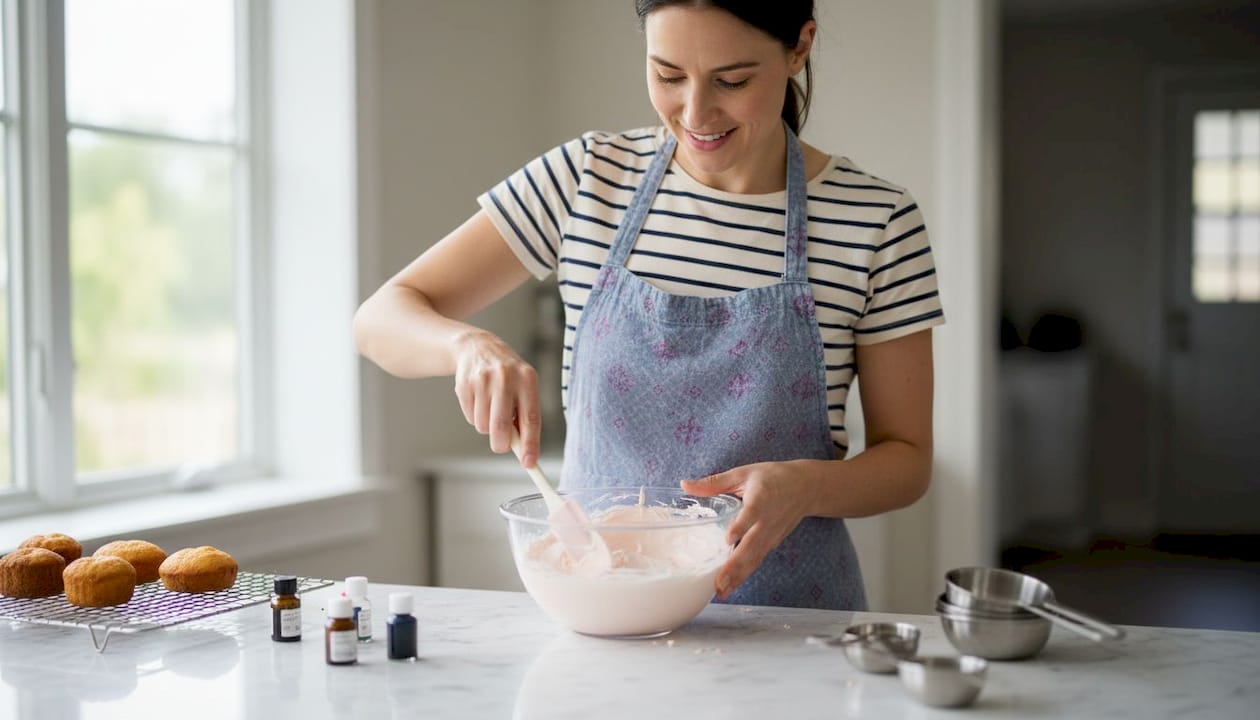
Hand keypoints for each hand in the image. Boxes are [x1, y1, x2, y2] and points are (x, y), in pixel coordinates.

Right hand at [452, 329, 541, 466]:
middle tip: (501, 446)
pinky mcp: (464, 385)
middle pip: (501, 427)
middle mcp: (506, 378)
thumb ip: (525, 415)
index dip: (530, 444)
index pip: (531, 418)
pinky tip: (479, 399)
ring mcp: (483, 380)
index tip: (529, 463)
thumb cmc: (508, 375)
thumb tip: (524, 449)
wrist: (477, 347)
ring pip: (484, 426)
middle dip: (501, 444)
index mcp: (527, 379)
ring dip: (487, 426)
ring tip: (491, 408)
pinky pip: (471, 418)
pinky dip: (475, 416)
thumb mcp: (523, 386)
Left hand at [681, 460, 817, 600]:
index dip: (740, 527)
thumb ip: (714, 482)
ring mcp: (772, 534)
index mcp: (760, 499)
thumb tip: (684, 485)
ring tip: (721, 592)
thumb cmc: (773, 477)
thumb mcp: (743, 473)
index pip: (750, 515)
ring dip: (739, 576)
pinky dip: (745, 574)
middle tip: (719, 582)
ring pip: (755, 558)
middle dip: (735, 565)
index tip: (728, 540)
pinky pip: (758, 560)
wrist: (806, 488)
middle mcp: (767, 520)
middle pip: (752, 545)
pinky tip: (730, 586)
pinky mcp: (773, 543)